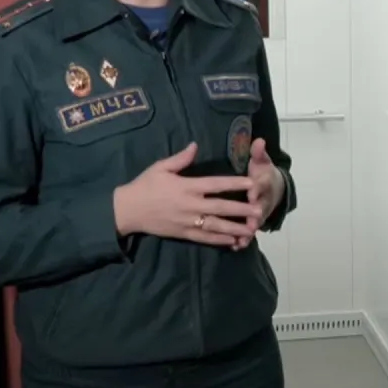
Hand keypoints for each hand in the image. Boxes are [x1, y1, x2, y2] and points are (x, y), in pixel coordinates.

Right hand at [113, 143, 262, 246]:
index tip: (251, 183)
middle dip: (241, 210)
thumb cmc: (144, 186)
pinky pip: (204, 238)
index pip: (215, 185)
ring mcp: (187, 221)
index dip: (234, 184)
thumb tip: (195, 145)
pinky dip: (219, 240)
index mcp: (186, 187)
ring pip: (215, 226)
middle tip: (259, 211)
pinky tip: (233, 241)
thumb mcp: (160, 168)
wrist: (127, 210)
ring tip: (251, 230)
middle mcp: (190, 205)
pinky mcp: (183, 234)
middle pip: (220, 207)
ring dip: (234, 228)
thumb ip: (180, 158)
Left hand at [235, 139, 283, 248]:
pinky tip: (235, 246)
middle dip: (254, 215)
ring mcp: (259, 213)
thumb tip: (259, 140)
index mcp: (263, 182)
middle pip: (260, 208)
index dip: (258, 188)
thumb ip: (258, 153)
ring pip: (254, 224)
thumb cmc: (263, 173)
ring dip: (248, 232)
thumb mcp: (261, 161)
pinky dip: (243, 239)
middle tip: (249, 223)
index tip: (252, 192)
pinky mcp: (253, 222)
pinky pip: (248, 233)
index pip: (262, 184)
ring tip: (241, 240)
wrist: (276, 189)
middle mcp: (263, 199)